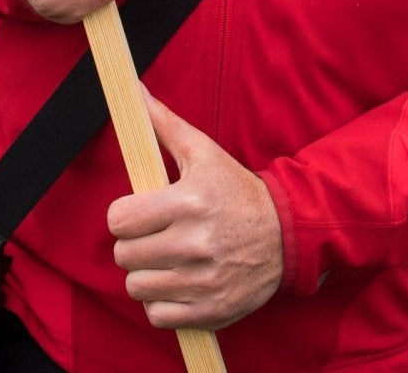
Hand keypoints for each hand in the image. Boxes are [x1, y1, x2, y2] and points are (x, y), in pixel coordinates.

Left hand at [107, 95, 282, 330]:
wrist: (288, 234)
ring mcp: (202, 281)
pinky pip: (158, 315)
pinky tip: (179, 283)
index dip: (124, 216)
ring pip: (137, 287)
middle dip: (134, 244)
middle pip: (124, 256)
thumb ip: (163, 124)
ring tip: (168, 260)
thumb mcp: (204, 153)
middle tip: (155, 236)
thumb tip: (132, 91)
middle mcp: (194, 244)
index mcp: (189, 202)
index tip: (138, 214)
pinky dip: (162, 303)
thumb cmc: (238, 191)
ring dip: (147, 275)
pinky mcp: (210, 310)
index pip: (119, 220)